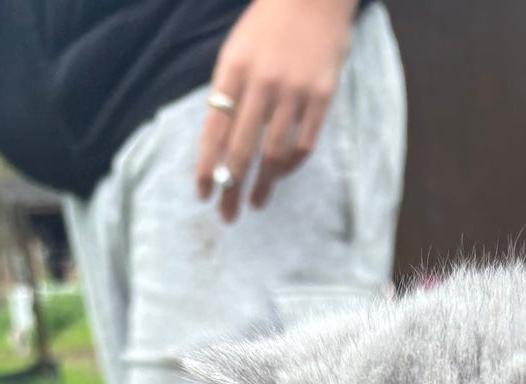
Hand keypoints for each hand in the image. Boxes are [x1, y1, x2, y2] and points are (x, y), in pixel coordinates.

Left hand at [195, 0, 358, 221]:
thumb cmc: (268, 26)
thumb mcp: (237, 51)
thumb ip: (228, 93)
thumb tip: (220, 146)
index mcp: (234, 70)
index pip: (214, 129)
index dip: (207, 166)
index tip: (202, 194)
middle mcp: (262, 83)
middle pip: (242, 149)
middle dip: (231, 187)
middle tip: (226, 215)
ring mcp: (294, 90)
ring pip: (273, 153)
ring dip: (263, 185)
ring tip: (255, 203)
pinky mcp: (322, 96)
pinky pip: (304, 143)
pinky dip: (290, 165)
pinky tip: (281, 174)